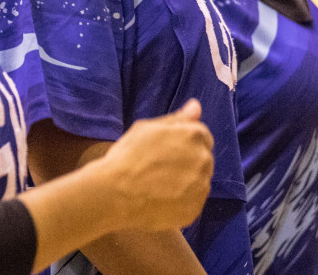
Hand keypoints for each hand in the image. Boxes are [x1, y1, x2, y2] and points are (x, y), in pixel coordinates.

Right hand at [97, 99, 214, 229]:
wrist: (114, 193)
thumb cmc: (127, 156)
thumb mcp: (148, 128)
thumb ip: (178, 118)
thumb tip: (196, 106)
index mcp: (195, 136)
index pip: (203, 137)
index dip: (184, 145)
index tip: (167, 153)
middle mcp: (204, 160)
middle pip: (203, 160)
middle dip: (188, 163)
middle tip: (161, 171)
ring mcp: (200, 187)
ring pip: (199, 183)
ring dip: (186, 184)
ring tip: (159, 188)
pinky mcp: (193, 211)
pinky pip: (192, 204)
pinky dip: (181, 204)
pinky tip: (161, 202)